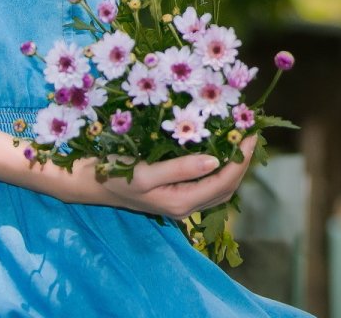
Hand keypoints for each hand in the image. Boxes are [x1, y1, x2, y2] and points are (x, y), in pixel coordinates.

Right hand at [86, 135, 259, 219]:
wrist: (88, 183)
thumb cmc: (113, 175)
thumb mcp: (145, 172)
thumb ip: (181, 168)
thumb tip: (216, 160)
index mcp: (181, 203)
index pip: (223, 182)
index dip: (241, 159)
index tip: (251, 133)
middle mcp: (184, 207)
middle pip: (226, 187)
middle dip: (243, 161)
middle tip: (252, 132)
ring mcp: (179, 202)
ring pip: (218, 187)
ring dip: (233, 164)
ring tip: (242, 138)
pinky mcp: (174, 193)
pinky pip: (206, 183)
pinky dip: (219, 166)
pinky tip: (220, 148)